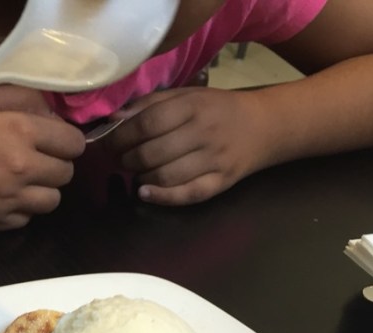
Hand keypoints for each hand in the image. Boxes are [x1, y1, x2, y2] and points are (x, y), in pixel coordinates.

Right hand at [0, 87, 84, 230]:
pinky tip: (0, 194)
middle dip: (55, 164)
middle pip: (66, 174)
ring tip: (20, 179)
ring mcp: (8, 200)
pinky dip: (20, 208)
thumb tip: (56, 120)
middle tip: (35, 157)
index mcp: (20, 131)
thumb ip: (26, 101)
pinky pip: (26, 219)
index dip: (66, 141)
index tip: (53, 140)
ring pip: (52, 200)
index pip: (74, 144)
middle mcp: (20, 168)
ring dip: (42, 189)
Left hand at [105, 87, 266, 205]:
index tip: (108, 142)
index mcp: (192, 106)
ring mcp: (214, 160)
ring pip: (164, 176)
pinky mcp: (221, 182)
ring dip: (140, 177)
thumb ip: (149, 105)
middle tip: (120, 159)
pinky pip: (187, 195)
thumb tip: (112, 120)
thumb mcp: (186, 96)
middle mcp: (204, 132)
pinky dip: (162, 197)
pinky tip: (145, 192)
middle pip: (151, 153)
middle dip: (126, 159)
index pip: (146, 124)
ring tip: (136, 171)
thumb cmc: (216, 109)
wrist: (264, 126)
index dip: (120, 137)